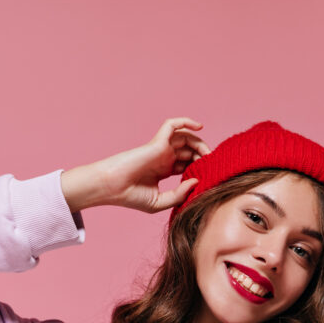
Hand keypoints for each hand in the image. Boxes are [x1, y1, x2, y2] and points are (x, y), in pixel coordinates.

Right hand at [94, 117, 212, 212]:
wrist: (110, 188)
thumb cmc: (130, 196)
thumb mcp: (161, 202)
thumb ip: (180, 194)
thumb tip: (197, 181)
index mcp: (163, 170)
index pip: (187, 164)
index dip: (200, 168)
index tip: (209, 177)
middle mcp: (163, 158)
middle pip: (189, 150)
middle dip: (203, 156)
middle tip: (213, 164)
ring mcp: (160, 149)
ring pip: (185, 137)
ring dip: (199, 142)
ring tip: (208, 153)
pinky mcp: (156, 142)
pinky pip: (173, 125)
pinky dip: (186, 121)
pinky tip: (199, 126)